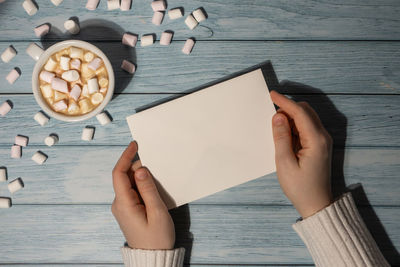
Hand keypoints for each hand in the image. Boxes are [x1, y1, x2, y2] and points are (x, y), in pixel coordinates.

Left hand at [111, 142, 174, 249]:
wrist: (153, 257)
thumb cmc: (157, 238)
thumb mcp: (157, 212)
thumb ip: (148, 189)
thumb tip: (141, 169)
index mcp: (124, 204)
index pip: (119, 174)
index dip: (125, 157)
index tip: (135, 145)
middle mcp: (119, 204)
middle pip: (126, 177)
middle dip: (140, 168)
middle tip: (157, 168)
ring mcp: (123, 207)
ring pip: (131, 184)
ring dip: (143, 178)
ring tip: (158, 184)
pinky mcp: (129, 210)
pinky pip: (134, 192)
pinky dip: (143, 186)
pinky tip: (154, 191)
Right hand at [270, 91, 332, 217]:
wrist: (316, 204)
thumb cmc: (300, 187)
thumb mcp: (285, 163)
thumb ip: (281, 137)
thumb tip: (278, 116)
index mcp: (316, 140)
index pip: (300, 113)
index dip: (285, 102)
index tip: (272, 94)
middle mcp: (323, 137)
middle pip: (305, 111)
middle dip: (288, 109)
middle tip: (271, 117)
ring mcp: (323, 140)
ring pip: (306, 118)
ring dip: (291, 118)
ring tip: (276, 129)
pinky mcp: (319, 145)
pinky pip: (307, 127)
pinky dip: (295, 126)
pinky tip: (285, 135)